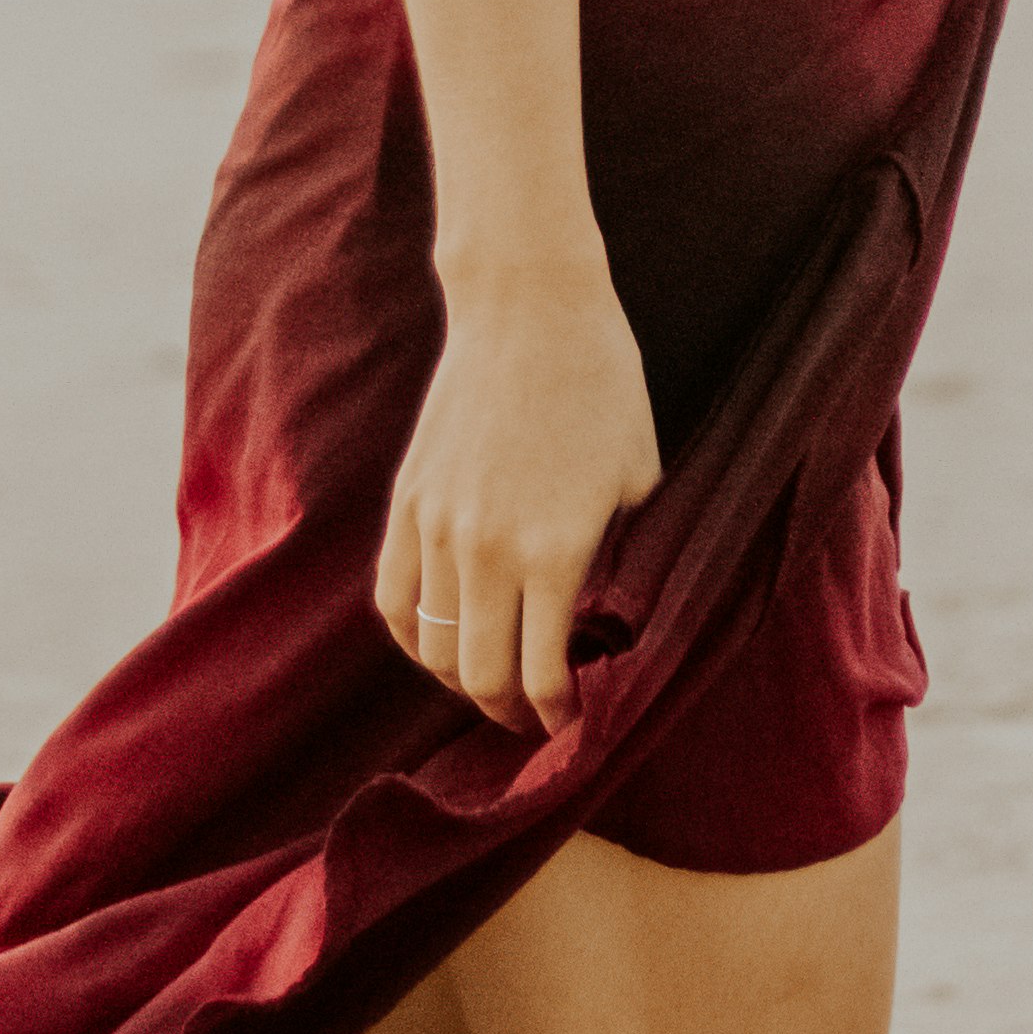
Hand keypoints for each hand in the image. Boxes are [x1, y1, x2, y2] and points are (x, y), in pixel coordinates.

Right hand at [376, 251, 662, 735]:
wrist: (529, 309)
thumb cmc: (602, 384)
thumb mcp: (638, 475)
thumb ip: (620, 551)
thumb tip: (608, 610)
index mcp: (557, 551)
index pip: (541, 674)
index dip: (555, 715)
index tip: (569, 723)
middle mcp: (489, 550)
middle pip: (477, 676)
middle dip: (506, 712)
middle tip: (529, 717)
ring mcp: (438, 527)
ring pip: (431, 645)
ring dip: (459, 679)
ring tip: (487, 681)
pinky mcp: (406, 502)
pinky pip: (394, 597)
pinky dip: (413, 635)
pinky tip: (438, 641)